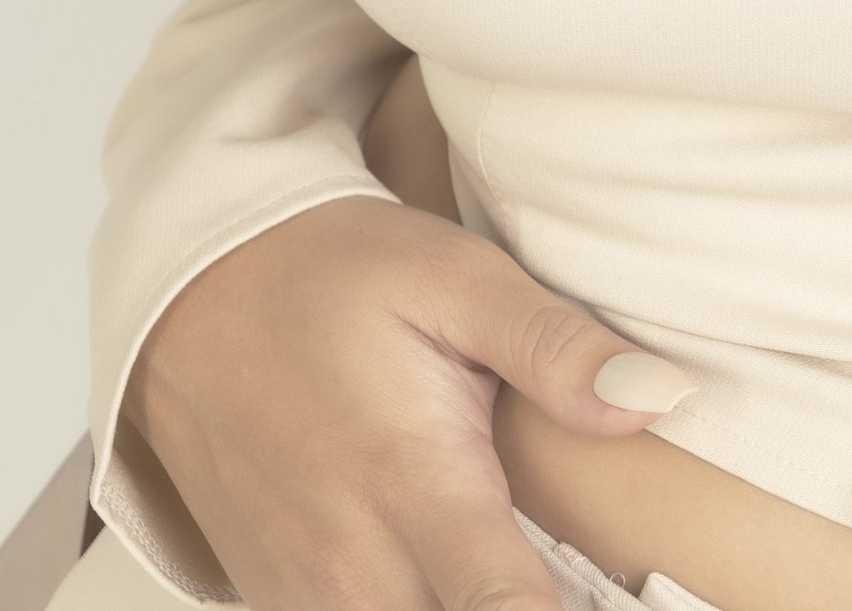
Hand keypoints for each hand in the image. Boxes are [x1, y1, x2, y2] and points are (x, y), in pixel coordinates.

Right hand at [125, 189, 688, 610]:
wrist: (194, 291)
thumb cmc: (335, 274)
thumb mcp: (452, 276)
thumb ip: (553, 345)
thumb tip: (657, 397)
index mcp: (411, 482)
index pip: (506, 610)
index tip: (619, 598)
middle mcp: (352, 563)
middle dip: (523, 610)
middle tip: (584, 575)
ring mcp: (304, 596)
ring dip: (462, 610)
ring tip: (521, 569)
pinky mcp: (275, 603)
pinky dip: (408, 610)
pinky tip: (447, 578)